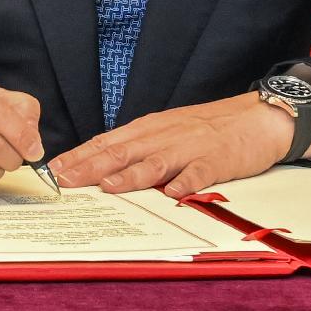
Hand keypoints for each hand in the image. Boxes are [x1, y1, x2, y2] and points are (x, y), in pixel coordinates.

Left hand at [51, 92, 299, 196]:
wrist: (257, 116)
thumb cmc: (208, 127)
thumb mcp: (167, 131)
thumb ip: (139, 147)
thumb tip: (102, 167)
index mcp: (150, 129)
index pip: (107, 142)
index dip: (79, 156)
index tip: (53, 170)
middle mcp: (164, 135)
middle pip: (123, 151)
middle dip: (91, 167)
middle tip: (66, 182)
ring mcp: (191, 147)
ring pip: (156, 161)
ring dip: (131, 175)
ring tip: (108, 187)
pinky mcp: (217, 160)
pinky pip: (200, 172)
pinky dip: (186, 182)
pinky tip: (173, 193)